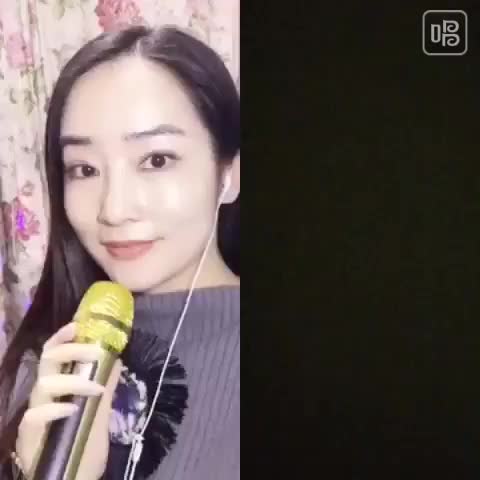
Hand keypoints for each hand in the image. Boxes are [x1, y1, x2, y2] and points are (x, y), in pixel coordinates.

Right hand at [16, 322, 121, 479]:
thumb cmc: (83, 448)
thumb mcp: (100, 414)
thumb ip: (105, 389)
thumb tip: (116, 360)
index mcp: (58, 388)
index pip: (55, 355)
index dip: (63, 337)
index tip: (79, 325)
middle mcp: (44, 397)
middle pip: (48, 361)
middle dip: (70, 349)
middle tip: (95, 350)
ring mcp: (34, 416)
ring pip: (44, 384)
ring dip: (73, 381)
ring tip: (96, 388)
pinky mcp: (28, 437)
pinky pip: (34, 416)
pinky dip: (54, 409)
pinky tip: (72, 409)